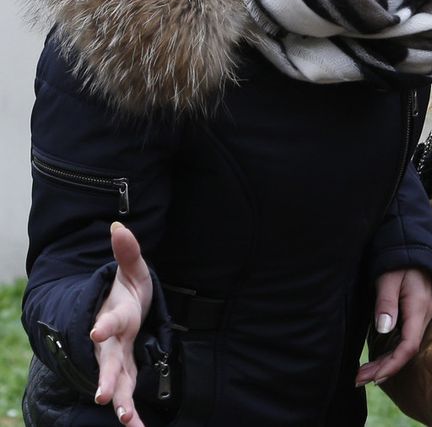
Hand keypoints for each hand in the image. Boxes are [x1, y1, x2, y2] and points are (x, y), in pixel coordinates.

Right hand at [92, 222, 151, 424]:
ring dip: (120, 401)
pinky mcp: (124, 372)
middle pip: (107, 360)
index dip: (104, 325)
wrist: (114, 308)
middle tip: (105, 395)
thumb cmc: (125, 290)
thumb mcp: (132, 270)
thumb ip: (128, 251)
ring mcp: (115, 359)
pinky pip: (126, 395)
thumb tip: (119, 226)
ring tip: (125, 419)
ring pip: (116, 382)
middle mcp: (110, 342)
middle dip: (107, 376)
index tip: (97, 332)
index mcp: (114, 315)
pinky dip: (129, 413)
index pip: (109, 320)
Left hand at [355, 268, 431, 386]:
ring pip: (405, 347)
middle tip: (358, 380)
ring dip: (385, 362)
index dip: (392, 364)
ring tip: (362, 374)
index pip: (408, 345)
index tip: (374, 377)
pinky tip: (377, 360)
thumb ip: (386, 303)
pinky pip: (405, 339)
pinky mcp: (416, 315)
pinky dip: (391, 352)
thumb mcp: (388, 278)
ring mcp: (422, 316)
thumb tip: (384, 329)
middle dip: (384, 368)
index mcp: (418, 308)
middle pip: (406, 351)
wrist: (413, 248)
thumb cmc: (399, 261)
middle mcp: (424, 315)